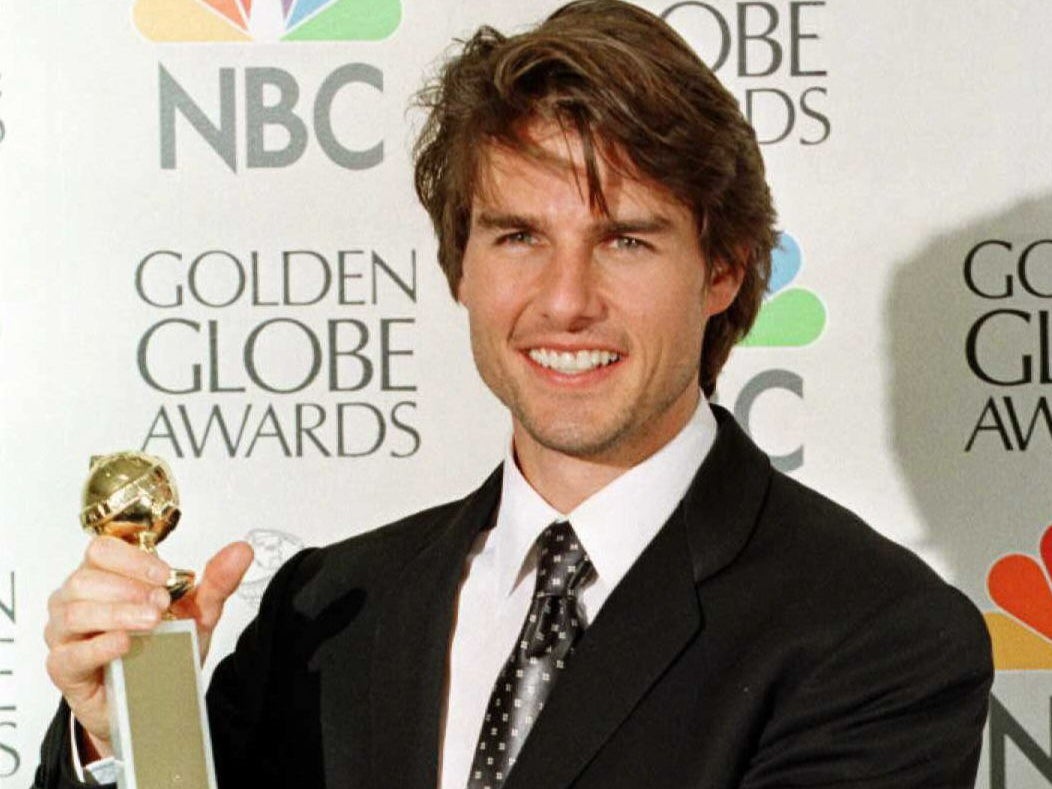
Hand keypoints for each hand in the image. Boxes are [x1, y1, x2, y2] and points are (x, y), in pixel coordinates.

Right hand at [43, 537, 253, 758]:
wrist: (154, 700)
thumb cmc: (167, 647)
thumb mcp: (198, 613)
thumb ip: (217, 582)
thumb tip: (242, 550)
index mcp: (106, 575)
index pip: (103, 550)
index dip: (132, 559)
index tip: (165, 575)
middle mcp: (78, 598)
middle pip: (86, 578)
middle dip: (128, 588)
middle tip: (162, 603)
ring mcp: (66, 633)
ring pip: (75, 612)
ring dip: (116, 613)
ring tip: (150, 622)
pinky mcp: (64, 668)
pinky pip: (71, 654)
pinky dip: (98, 646)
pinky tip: (123, 643)